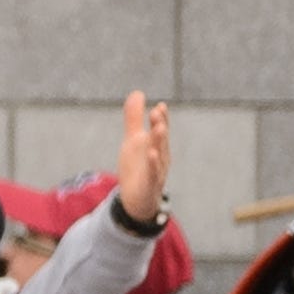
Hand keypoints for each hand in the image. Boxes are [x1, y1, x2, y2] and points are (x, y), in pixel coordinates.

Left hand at [116, 91, 170, 223]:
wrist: (137, 200)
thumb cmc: (137, 167)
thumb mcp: (132, 140)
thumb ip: (134, 118)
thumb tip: (137, 92)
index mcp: (156, 144)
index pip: (159, 128)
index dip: (160, 118)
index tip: (159, 106)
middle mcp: (160, 156)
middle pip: (160, 139)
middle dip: (159, 125)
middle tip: (157, 111)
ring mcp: (157, 171)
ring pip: (159, 155)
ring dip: (159, 141)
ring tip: (159, 128)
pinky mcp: (150, 185)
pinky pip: (153, 174)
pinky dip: (153, 164)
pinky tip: (152, 154)